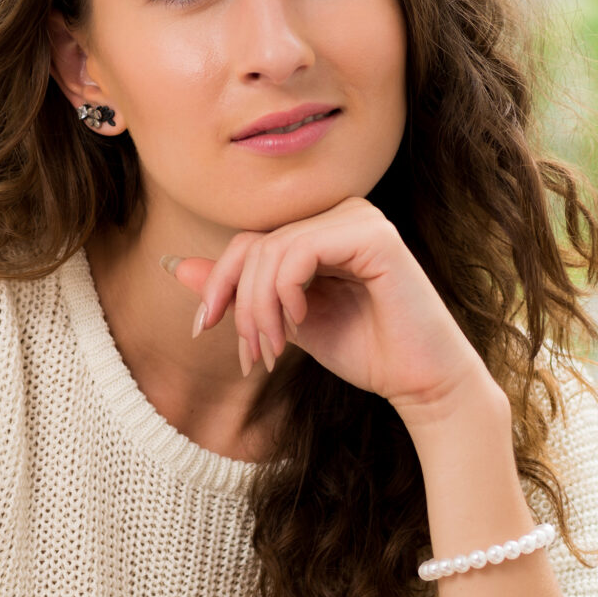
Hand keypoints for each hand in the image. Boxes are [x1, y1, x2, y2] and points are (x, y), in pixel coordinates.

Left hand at [171, 199, 491, 425]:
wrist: (421, 383)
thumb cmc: (365, 351)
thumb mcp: (286, 321)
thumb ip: (242, 293)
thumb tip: (176, 265)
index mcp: (323, 228)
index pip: (249, 242)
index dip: (219, 284)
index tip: (204, 327)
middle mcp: (341, 213)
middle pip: (254, 246)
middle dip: (240, 306)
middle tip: (253, 356)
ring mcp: (359, 218)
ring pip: (271, 252)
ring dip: (259, 310)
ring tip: (272, 351)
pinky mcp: (373, 236)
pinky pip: (298, 253)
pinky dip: (284, 294)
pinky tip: (298, 325)